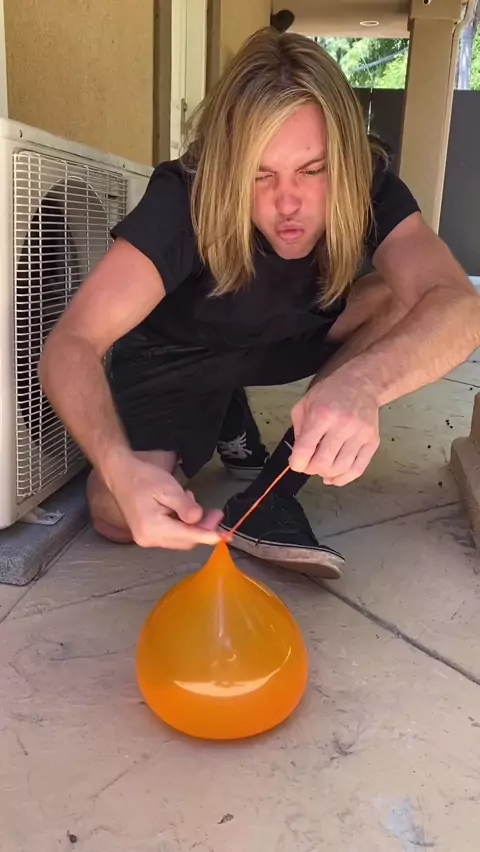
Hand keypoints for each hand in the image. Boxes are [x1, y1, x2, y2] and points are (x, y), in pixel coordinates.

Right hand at [109, 455, 222, 549]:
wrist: (120, 475)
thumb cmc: (143, 478)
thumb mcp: (168, 488)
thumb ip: (185, 506)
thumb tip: (199, 520)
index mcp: (153, 528)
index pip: (188, 537)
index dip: (208, 536)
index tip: (226, 535)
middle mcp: (149, 539)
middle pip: (185, 541)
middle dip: (203, 529)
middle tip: (216, 513)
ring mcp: (147, 539)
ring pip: (180, 539)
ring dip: (193, 526)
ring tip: (193, 503)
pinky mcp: (147, 535)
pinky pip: (172, 535)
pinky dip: (183, 525)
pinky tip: (182, 507)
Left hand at [289, 371, 379, 485]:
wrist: (361, 383)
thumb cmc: (330, 393)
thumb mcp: (304, 405)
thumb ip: (299, 431)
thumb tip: (298, 457)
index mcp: (322, 415)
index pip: (305, 451)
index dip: (297, 463)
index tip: (296, 463)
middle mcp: (343, 425)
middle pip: (323, 463)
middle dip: (311, 469)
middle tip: (309, 464)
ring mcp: (360, 434)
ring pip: (340, 469)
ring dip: (326, 474)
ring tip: (322, 466)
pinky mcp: (373, 441)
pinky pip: (358, 470)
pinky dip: (344, 479)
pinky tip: (334, 477)